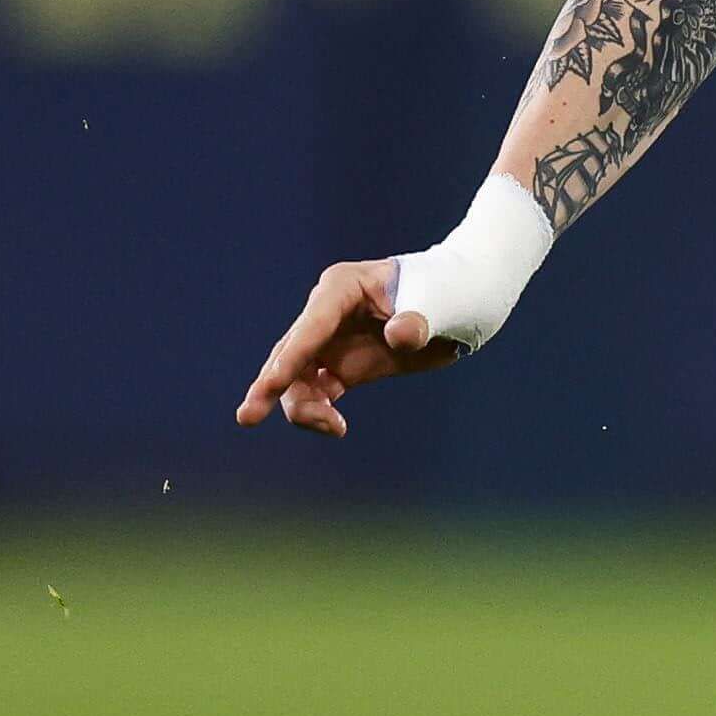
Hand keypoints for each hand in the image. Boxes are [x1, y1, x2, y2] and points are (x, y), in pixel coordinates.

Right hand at [234, 260, 458, 437]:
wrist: (467, 300)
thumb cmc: (453, 289)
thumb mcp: (444, 301)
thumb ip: (420, 318)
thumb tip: (400, 334)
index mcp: (343, 287)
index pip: (311, 325)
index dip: (291, 356)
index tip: (271, 384)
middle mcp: (327, 313)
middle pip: (291, 352)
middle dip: (271, 385)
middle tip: (248, 417)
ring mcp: (332, 340)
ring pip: (298, 378)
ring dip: (304, 406)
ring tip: (335, 428)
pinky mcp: (344, 365)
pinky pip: (318, 391)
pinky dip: (319, 411)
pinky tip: (336, 427)